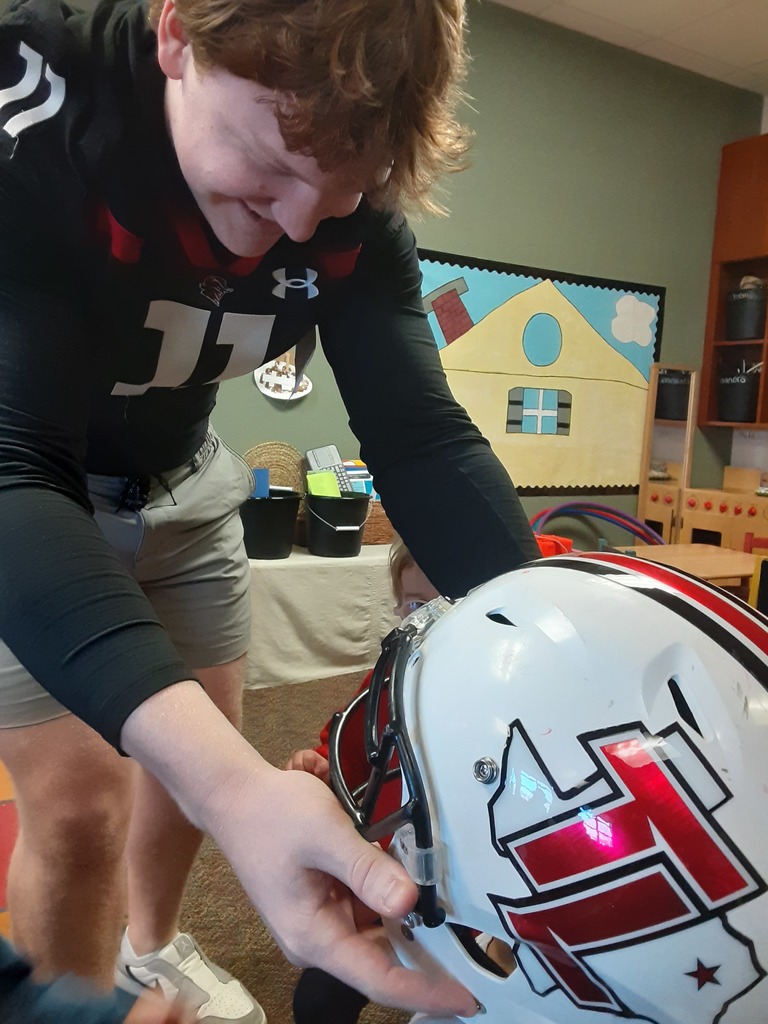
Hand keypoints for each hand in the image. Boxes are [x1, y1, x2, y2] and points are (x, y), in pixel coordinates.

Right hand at [122, 682, 476, 1018]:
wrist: (235, 795)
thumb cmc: (272, 815)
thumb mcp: (326, 835)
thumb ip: (367, 869)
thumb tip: (409, 902)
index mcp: (314, 937)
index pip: (380, 979)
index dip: (427, 992)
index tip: (469, 998)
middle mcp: (317, 940)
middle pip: (384, 958)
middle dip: (428, 948)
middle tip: (474, 935)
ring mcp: (320, 922)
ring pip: (379, 930)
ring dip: (407, 915)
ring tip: (436, 890)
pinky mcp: (324, 902)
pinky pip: (366, 908)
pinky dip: (387, 895)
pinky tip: (401, 869)